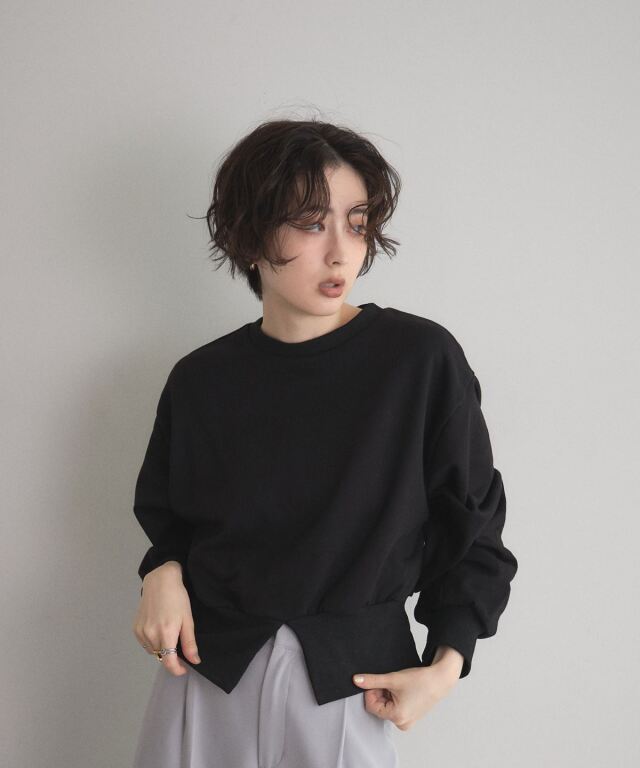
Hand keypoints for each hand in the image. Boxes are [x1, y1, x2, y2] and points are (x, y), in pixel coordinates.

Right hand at [132, 561, 200, 675]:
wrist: (159, 581)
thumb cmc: (177, 598)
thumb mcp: (187, 619)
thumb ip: (189, 643)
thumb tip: (194, 661)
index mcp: (166, 633)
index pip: (169, 662)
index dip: (176, 670)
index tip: (183, 669)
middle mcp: (151, 634)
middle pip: (161, 656)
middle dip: (171, 655)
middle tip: (178, 641)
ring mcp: (141, 632)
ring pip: (153, 651)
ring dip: (161, 648)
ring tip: (168, 632)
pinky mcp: (135, 629)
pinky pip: (145, 644)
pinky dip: (152, 642)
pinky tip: (158, 629)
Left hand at [352, 660, 460, 730]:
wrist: (439, 680)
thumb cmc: (419, 680)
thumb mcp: (392, 679)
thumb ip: (372, 681)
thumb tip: (356, 681)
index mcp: (397, 717)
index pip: (371, 706)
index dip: (372, 692)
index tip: (379, 681)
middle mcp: (401, 724)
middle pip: (378, 707)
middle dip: (380, 693)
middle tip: (390, 683)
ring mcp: (406, 722)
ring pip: (386, 707)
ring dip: (387, 695)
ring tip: (398, 686)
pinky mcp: (410, 718)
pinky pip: (394, 709)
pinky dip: (394, 699)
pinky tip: (403, 691)